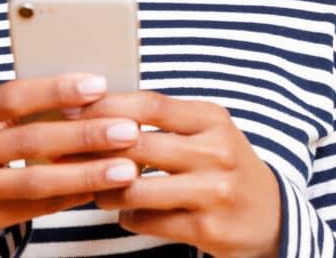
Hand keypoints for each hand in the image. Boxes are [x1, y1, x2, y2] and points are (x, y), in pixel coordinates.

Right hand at [0, 74, 141, 250]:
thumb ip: (24, 107)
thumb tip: (93, 95)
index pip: (12, 96)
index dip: (57, 90)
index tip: (100, 85)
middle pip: (29, 140)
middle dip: (84, 134)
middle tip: (128, 130)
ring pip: (35, 180)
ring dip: (86, 173)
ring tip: (126, 167)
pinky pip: (35, 208)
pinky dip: (72, 196)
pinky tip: (101, 187)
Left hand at [81, 92, 281, 257]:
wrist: (272, 217)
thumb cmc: (223, 166)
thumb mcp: (206, 131)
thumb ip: (163, 119)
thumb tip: (97, 108)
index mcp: (213, 119)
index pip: (150, 104)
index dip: (107, 105)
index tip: (72, 108)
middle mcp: (217, 151)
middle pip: (138, 144)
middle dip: (94, 148)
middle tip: (63, 150)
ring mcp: (213, 192)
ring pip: (136, 188)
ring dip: (104, 188)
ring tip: (91, 186)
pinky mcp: (207, 229)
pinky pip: (146, 221)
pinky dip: (126, 215)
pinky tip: (124, 210)